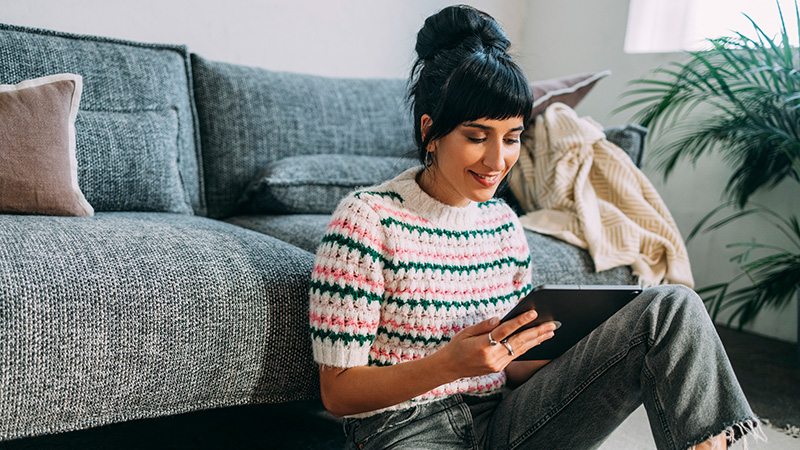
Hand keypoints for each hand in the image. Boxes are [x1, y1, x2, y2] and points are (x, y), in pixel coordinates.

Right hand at [435, 311, 556, 380]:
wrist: (450, 367)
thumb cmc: (457, 346)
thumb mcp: (466, 332)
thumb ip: (484, 325)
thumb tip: (501, 319)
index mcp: (482, 345)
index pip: (505, 331)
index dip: (520, 321)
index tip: (533, 313)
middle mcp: (492, 356)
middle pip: (518, 342)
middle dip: (536, 332)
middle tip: (552, 324)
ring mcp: (497, 364)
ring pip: (521, 349)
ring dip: (536, 340)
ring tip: (550, 331)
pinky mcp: (499, 368)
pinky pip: (516, 355)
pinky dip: (528, 346)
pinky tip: (537, 340)